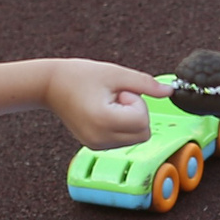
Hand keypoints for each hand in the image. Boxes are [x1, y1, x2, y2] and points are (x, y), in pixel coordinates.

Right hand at [49, 59, 165, 149]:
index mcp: (103, 121)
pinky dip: (121, 126)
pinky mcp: (94, 146)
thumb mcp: (116, 73)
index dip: (136, 102)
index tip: (119, 92)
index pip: (142, 120)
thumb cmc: (79, 75)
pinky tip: (103, 112)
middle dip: (136, 113)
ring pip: (135, 138)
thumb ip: (146, 83)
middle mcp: (100, 138)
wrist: (50, 85)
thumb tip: (169, 91)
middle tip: (115, 97)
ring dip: (129, 120)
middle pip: (143, 133)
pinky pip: (123, 140)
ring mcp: (96, 145)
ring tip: (108, 104)